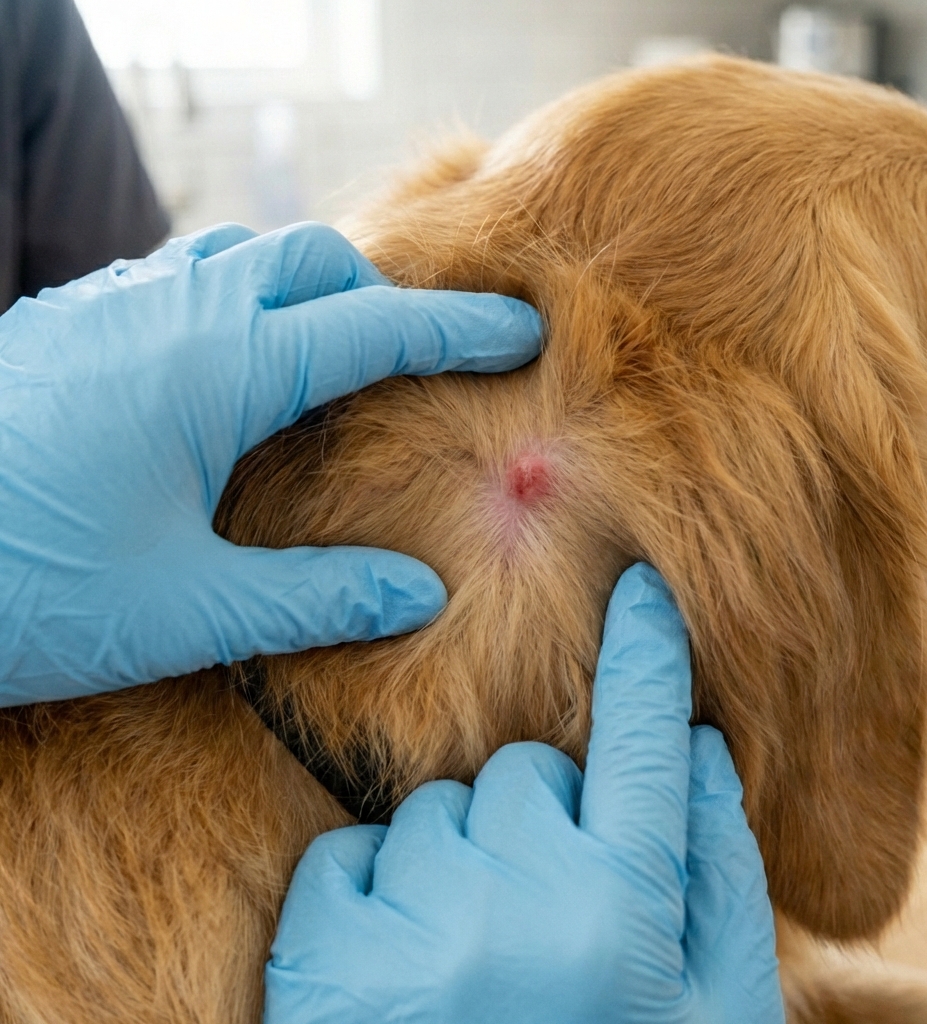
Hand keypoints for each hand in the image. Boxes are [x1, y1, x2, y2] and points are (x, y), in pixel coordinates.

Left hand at [0, 223, 541, 705]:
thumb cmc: (24, 585)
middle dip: (387, 293)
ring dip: (308, 286)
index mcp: (220, 368)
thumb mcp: (186, 609)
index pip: (375, 328)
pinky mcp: (67, 322)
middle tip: (427, 349)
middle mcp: (171, 312)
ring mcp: (110, 307)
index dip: (459, 328)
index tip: (521, 328)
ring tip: (335, 348)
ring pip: (242, 256)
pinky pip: (178, 276)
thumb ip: (315, 598)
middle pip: (315, 259)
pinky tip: (226, 358)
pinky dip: (236, 297)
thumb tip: (419, 596)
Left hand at [264, 563, 783, 1023]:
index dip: (647, 656)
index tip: (641, 590)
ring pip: (438, 813)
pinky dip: (375, 894)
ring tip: (470, 975)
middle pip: (523, 776)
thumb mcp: (711, 1017)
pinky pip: (355, 851)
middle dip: (535, 830)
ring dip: (458, 869)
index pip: (642, 738)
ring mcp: (415, 922)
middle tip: (542, 931)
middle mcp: (522, 902)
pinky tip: (399, 978)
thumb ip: (721, 878)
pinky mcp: (323, 947)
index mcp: (628, 912)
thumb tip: (698, 750)